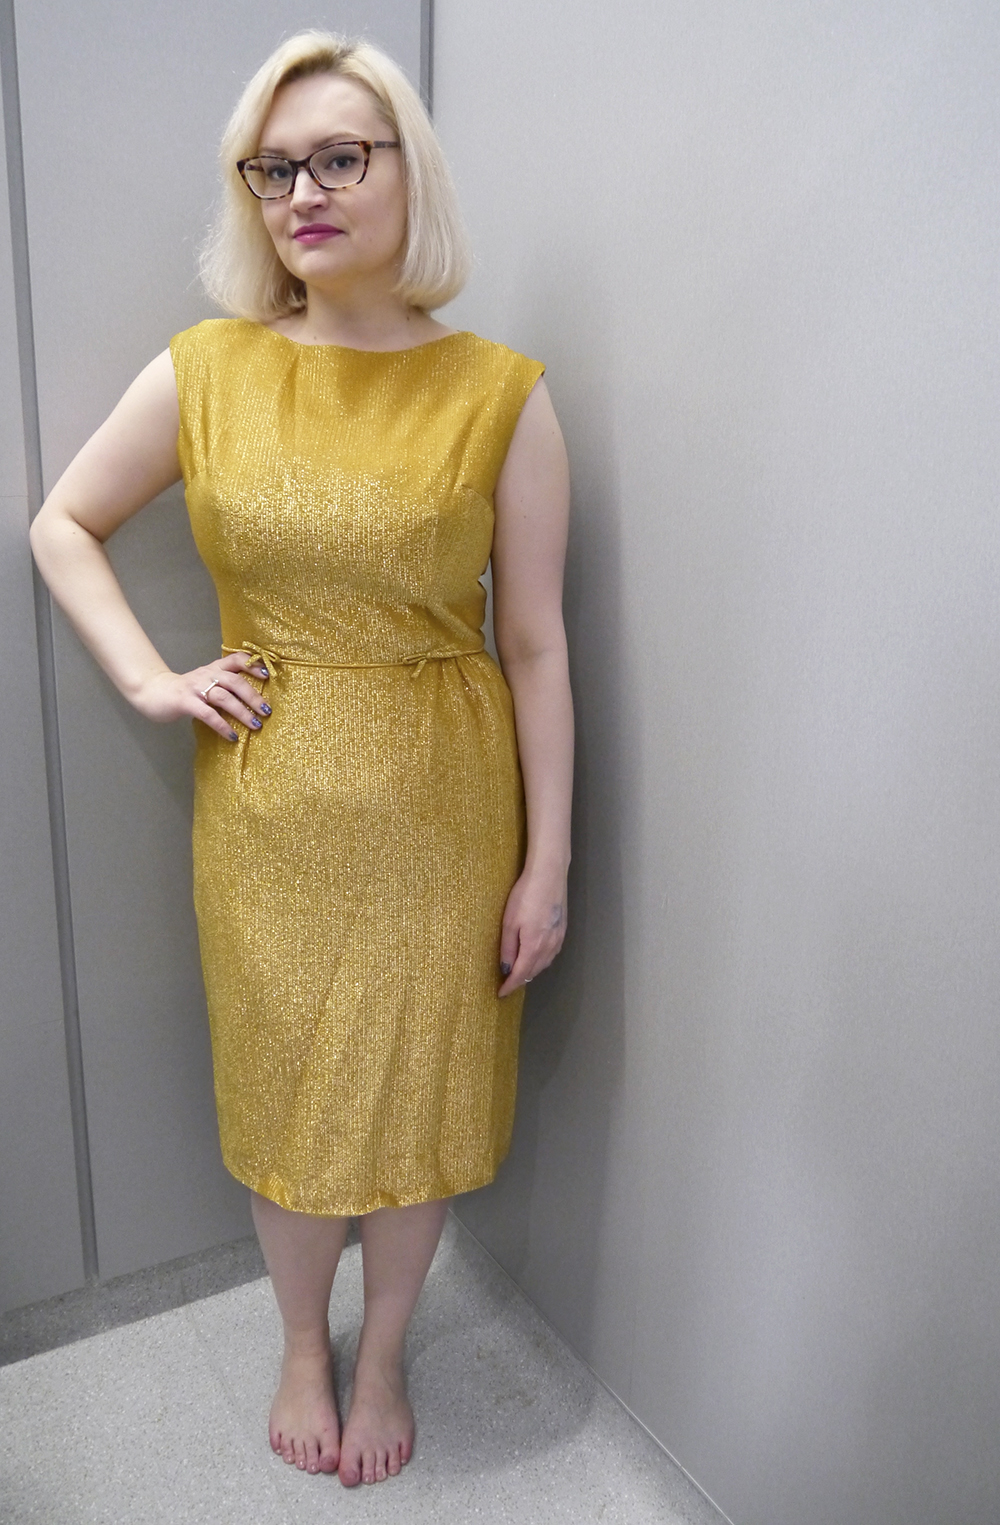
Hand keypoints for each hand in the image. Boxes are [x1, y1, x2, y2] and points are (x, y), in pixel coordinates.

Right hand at [131, 650, 271, 741]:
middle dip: (253, 696)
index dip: (253, 665)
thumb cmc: (185, 690)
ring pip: (224, 698)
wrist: (153, 691)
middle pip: (235, 681)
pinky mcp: (186, 702)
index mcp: (214, 668)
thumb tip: (253, 697)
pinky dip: (222, 726)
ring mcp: (196, 688)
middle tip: (267, 711)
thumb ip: (224, 684)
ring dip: (242, 712)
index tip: (267, 676)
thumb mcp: (206, 681)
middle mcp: (207, 675)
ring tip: (256, 725)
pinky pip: (208, 714)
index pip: (236, 659)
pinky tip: (232, 736)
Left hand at [498, 863, 567, 995]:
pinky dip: (542, 961)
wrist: (550, 875)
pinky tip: (536, 956)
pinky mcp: (563, 930)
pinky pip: (552, 954)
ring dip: (532, 971)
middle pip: (534, 972)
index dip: (510, 986)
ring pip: (545, 964)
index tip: (501, 994)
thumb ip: (507, 948)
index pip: (521, 975)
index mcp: (534, 947)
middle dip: (521, 980)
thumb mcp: (510, 922)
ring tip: (520, 973)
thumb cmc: (525, 896)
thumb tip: (506, 969)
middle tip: (507, 984)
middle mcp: (549, 947)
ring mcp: (558, 939)